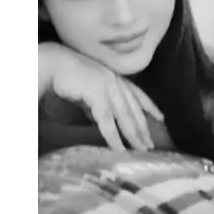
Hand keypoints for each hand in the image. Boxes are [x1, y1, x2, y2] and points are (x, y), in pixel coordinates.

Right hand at [39, 42, 163, 151]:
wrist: (53, 64)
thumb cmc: (67, 75)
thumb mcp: (88, 89)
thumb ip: (98, 103)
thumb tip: (102, 119)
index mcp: (113, 76)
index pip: (136, 93)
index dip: (149, 106)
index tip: (160, 117)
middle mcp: (114, 80)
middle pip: (133, 108)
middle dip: (143, 127)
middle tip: (151, 144)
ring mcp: (107, 86)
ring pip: (125, 115)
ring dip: (134, 134)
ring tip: (140, 150)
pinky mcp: (97, 95)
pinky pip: (108, 121)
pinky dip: (115, 137)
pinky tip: (120, 149)